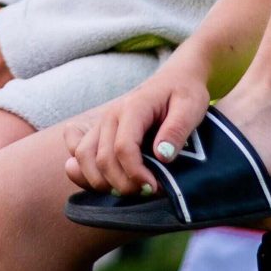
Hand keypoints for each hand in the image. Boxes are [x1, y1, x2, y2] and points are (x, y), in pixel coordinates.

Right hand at [64, 50, 216, 197]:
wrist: (175, 78)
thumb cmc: (185, 93)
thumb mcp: (191, 107)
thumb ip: (177, 130)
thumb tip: (162, 155)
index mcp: (133, 108)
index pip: (123, 148)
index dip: (136, 174)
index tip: (154, 187)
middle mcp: (110, 115)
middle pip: (102, 159)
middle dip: (123, 184)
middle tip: (148, 192)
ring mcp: (101, 123)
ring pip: (83, 158)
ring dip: (102, 182)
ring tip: (130, 190)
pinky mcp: (99, 131)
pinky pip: (78, 152)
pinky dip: (84, 171)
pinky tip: (106, 182)